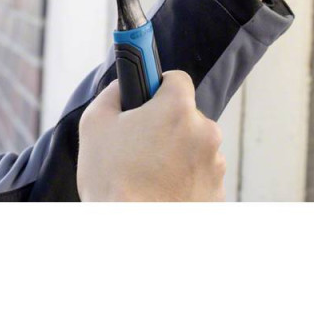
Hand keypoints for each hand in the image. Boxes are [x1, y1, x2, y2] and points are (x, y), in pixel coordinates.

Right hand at [77, 71, 225, 201]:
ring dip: (177, 156)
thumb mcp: (95, 125)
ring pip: (194, 148)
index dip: (158, 88)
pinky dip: (185, 182)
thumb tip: (122, 85)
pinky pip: (200, 177)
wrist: (133, 235)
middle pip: (186, 117)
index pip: (176, 79)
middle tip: (140, 148)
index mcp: (178, 108)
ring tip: (148, 178)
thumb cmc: (112, 182)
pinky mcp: (218, 193)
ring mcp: (215, 164)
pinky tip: (162, 194)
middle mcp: (205, 131)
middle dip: (167, 127)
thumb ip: (112, 94)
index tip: (148, 100)